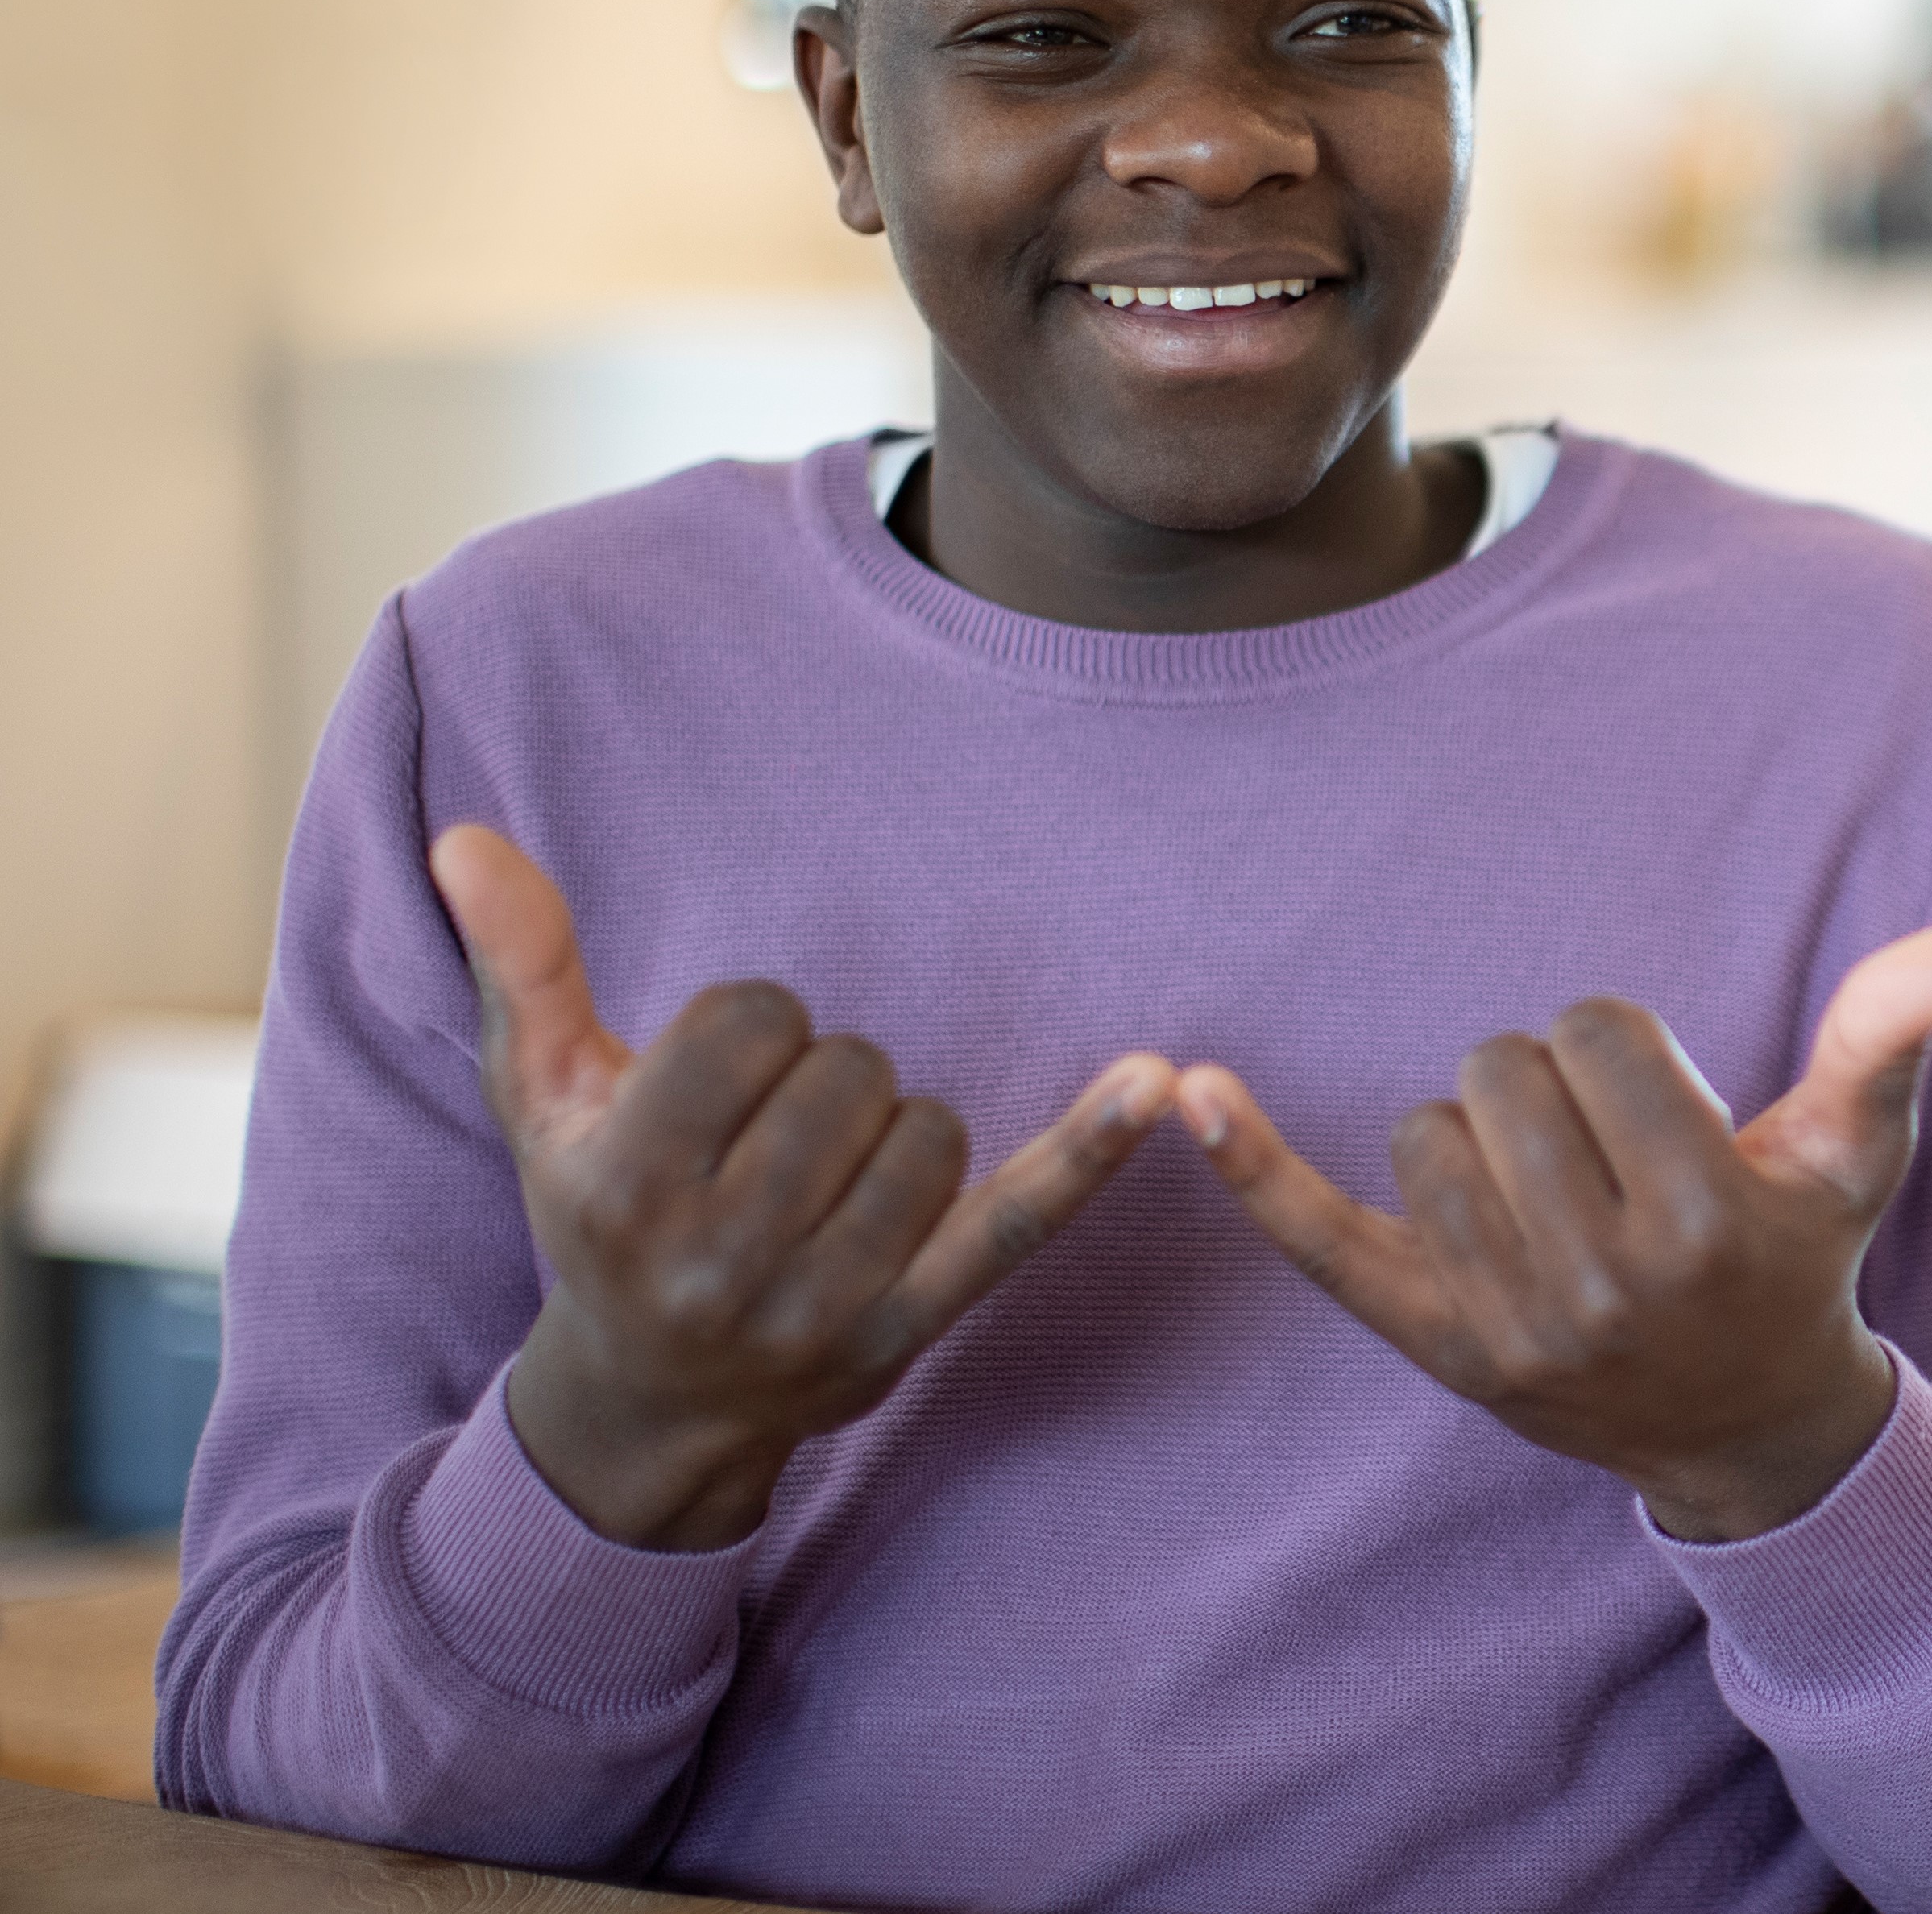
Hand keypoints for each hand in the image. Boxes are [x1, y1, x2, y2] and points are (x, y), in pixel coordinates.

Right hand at [431, 825, 1178, 1551]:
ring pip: (928, 1129)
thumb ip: (520, 963)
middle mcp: (718, 1258)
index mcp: (624, 1183)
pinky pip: (1019, 1220)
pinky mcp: (911, 1330)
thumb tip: (464, 837)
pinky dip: (1090, 1148)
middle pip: (849, 1070)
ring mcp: (821, 1305)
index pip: (754, 1021)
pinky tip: (1156, 1084)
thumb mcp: (540, 1100)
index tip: (720, 1084)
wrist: (644, 1404)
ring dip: (893, 1131)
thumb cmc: (594, 1218)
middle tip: (770, 1143)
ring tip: (823, 1180)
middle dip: (821, 1081)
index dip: (752, 1029)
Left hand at [1176, 927, 1931, 1541]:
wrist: (1742, 1427)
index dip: (1622, 1046)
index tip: (1657, 1109)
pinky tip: (1188, 1093)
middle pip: (1504, 1068)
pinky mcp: (1433, 1346)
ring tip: (1548, 1193)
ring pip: (1429, 1130)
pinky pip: (1322, 1240)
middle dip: (1550, 1085)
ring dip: (1480, 1135)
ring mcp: (1507, 1323)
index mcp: (1703, 1216)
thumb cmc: (1794, 1256)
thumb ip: (1886, 1041)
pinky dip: (1253, 1167)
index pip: (1598, 1031)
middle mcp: (1601, 1280)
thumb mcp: (1855, 1155)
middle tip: (1605, 1158)